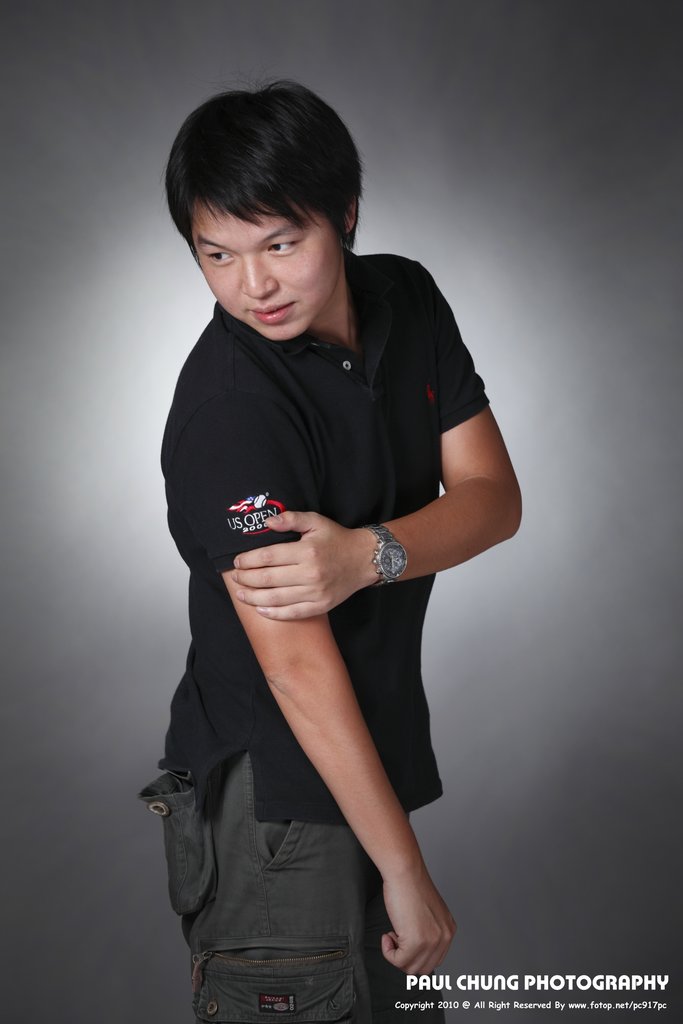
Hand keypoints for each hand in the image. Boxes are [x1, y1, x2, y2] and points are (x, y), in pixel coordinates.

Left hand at [230, 510, 377, 618]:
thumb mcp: (316, 521)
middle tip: (236, 578)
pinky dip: (274, 613)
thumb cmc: (336, 539)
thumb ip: (291, 519)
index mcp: (306, 551)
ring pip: (276, 598)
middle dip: (246, 579)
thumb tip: (268, 522)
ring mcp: (316, 592)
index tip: (237, 561)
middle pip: (268, 579)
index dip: (248, 560)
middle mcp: (310, 573)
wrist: (364, 559)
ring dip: (254, 598)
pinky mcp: (321, 605)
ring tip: (241, 595)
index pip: (268, 557)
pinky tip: (261, 609)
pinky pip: (292, 613)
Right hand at [381, 864, 455, 974]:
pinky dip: (388, 952)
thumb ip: (428, 932)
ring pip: (410, 968)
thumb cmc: (410, 886)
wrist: (404, 871)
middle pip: (423, 969)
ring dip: (396, 955)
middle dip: (406, 958)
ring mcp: (432, 940)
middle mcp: (444, 937)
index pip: (434, 960)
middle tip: (397, 938)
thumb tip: (416, 952)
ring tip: (393, 934)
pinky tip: (387, 935)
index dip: (415, 954)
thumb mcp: (427, 913)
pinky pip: (398, 961)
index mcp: (448, 930)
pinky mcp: (416, 941)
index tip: (404, 941)